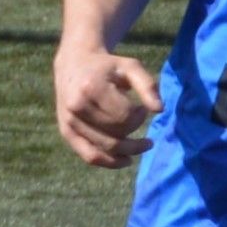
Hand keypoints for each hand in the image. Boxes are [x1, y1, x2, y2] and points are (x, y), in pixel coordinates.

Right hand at [54, 45, 161, 169]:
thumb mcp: (130, 67)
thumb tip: (160, 110)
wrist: (74, 64)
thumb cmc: (107, 67)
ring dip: (128, 150)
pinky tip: (126, 160)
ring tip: (144, 145)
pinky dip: (110, 162)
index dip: (139, 116)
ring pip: (105, 148)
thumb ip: (147, 85)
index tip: (142, 108)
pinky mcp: (66, 132)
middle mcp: (77, 107)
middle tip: (141, 121)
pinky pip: (90, 156)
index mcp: (91, 88)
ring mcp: (69, 122)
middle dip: (134, 131)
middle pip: (115, 134)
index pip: (124, 116)